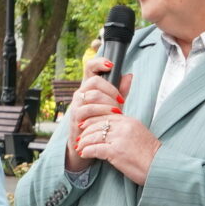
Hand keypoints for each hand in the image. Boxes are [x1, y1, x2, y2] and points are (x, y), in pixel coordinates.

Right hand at [60, 48, 126, 174]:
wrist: (88, 143)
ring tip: (118, 110)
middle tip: (121, 100)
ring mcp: (76, 104)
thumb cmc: (101, 122)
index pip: (89, 67)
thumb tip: (129, 75)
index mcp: (89, 87)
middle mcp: (80, 93)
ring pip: (92, 95)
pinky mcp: (75, 116)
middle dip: (111, 89)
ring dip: (108, 102)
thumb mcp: (113, 104)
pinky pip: (89, 109)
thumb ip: (120, 91)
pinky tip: (111, 116)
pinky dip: (102, 111)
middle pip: (93, 81)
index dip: (99, 62)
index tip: (111, 65)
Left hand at [74, 111, 160, 185]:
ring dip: (84, 142)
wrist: (160, 167)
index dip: (92, 121)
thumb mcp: (139, 135)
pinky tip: (84, 154)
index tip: (84, 127)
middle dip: (85, 132)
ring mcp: (119, 138)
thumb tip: (111, 132)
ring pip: (94, 136)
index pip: (105, 115)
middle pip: (97, 124)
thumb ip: (126, 130)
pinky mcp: (116, 152)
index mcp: (129, 121)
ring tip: (79, 147)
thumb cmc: (151, 156)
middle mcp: (124, 127)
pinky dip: (87, 151)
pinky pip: (95, 149)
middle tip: (79, 139)